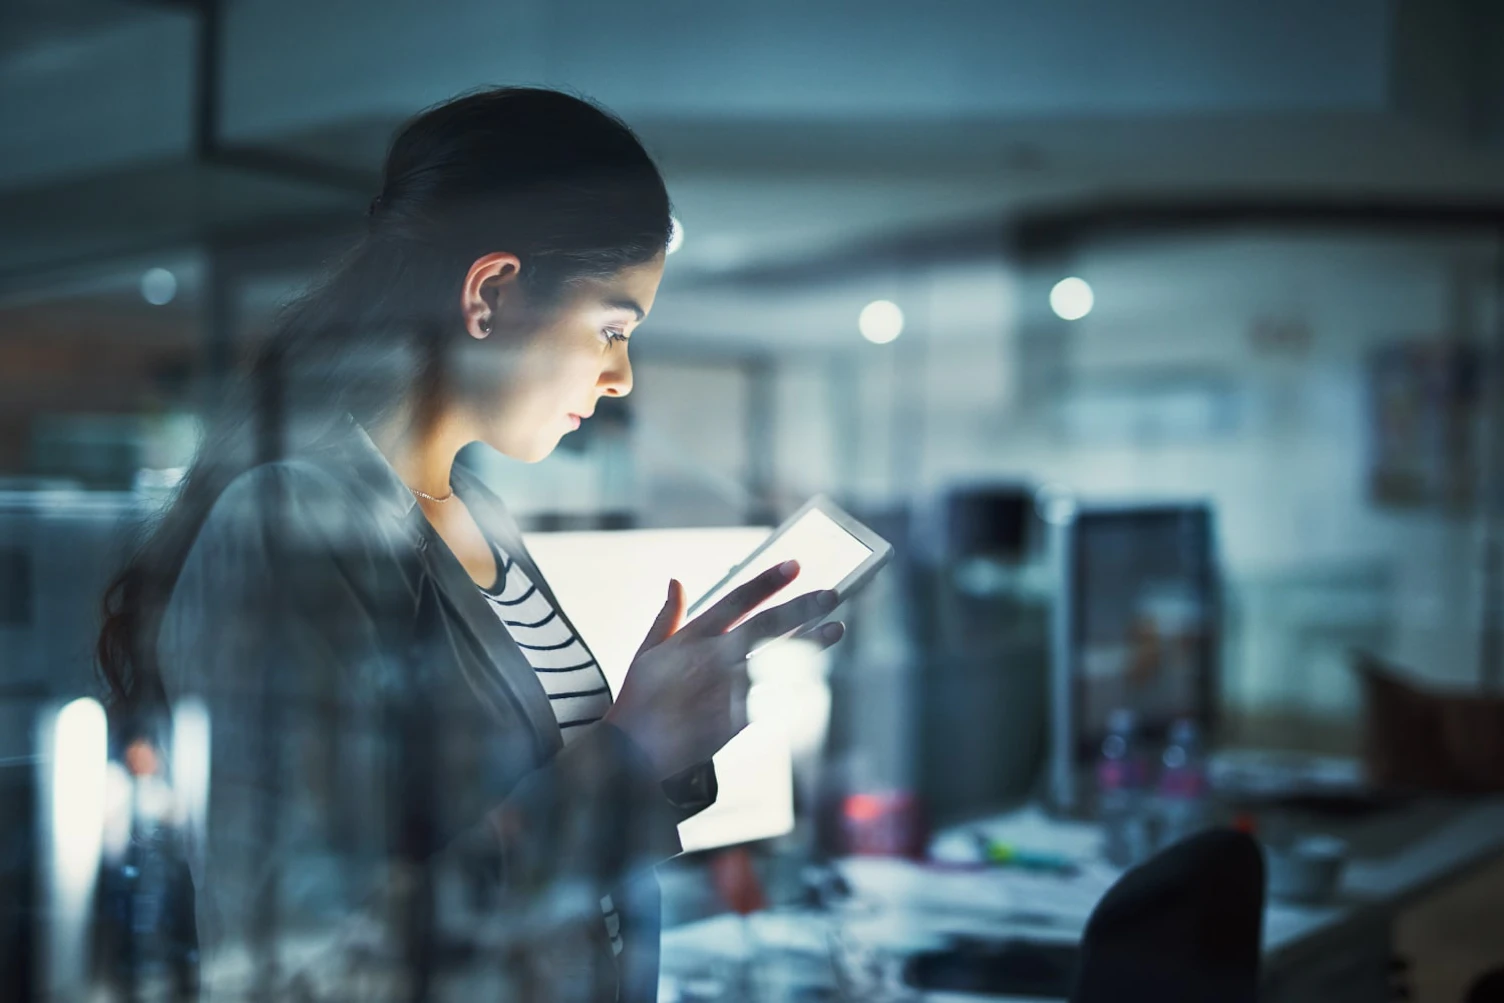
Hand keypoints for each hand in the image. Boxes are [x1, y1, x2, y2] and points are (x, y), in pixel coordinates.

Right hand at [604, 561, 845, 779]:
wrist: (634, 751)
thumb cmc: (640, 700)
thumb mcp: (648, 651)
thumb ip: (668, 615)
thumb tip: (676, 580)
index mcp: (693, 637)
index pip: (737, 599)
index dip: (768, 581)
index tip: (795, 565)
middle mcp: (713, 658)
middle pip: (766, 625)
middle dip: (802, 607)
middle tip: (831, 594)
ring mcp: (727, 688)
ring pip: (778, 660)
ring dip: (811, 644)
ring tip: (837, 629)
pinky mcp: (737, 719)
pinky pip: (776, 699)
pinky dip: (798, 687)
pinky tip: (819, 676)